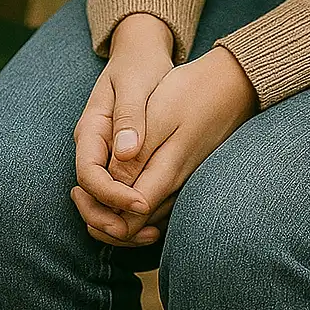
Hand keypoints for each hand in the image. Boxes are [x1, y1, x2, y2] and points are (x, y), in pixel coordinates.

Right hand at [72, 14, 175, 248]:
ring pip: (103, 199)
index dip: (111, 195)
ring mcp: (104, 154)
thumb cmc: (140, 64)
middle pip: (90, 195)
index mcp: (90, 129)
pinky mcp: (120, 159)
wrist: (141, 52)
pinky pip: (119, 190)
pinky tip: (157, 217)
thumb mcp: (136, 84)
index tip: (140, 204)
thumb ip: (130, 115)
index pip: (88, 174)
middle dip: (111, 219)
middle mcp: (93, 146)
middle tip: (145, 232)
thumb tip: (127, 152)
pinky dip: (131, 208)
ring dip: (122, 220)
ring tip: (153, 233)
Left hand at [74, 46, 259, 247]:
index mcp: (166, 173)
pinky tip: (118, 185)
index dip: (99, 213)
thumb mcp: (160, 113)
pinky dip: (132, 204)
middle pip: (134, 225)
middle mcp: (175, 186)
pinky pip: (156, 202)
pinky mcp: (185, 173)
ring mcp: (183, 182)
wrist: (232, 83)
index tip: (78, 192)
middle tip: (77, 196)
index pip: (127, 217)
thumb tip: (112, 180)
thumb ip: (137, 151)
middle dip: (101, 219)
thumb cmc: (193, 93)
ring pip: (144, 217)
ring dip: (114, 213)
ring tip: (89, 193)